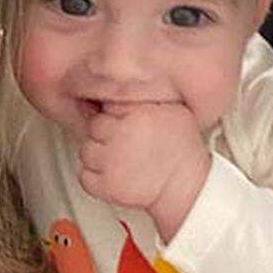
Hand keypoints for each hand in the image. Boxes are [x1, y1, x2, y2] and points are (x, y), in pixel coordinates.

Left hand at [79, 102, 209, 238]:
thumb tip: (132, 86)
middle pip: (93, 128)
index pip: (106, 107)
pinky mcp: (107, 186)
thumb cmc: (183, 151)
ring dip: (97, 155)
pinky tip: (111, 174)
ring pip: (86, 152)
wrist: (186, 186)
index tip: (121, 123)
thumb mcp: (174, 111)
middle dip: (104, 135)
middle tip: (121, 142)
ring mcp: (111, 162)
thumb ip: (149, 97)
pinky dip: (94, 178)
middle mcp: (121, 137)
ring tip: (116, 159)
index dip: (113, 116)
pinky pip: (85, 177)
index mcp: (136, 116)